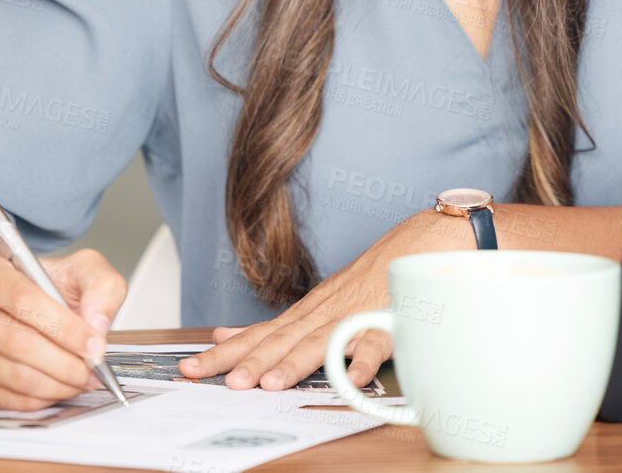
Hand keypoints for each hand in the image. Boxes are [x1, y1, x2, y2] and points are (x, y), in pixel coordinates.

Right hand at [0, 247, 126, 409]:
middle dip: (63, 362)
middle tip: (92, 369)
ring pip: (10, 375)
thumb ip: (99, 286)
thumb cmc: (37, 283)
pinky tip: (58, 388)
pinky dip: (37, 399)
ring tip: (81, 380)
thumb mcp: (75, 268)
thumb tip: (97, 325)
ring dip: (54, 384)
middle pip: (16, 343)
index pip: (23, 301)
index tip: (93, 344)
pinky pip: (2, 397)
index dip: (63, 327)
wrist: (0, 300)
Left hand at [178, 208, 473, 391]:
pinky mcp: (394, 318)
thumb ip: (279, 321)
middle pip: (283, 339)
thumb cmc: (378, 272)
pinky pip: (378, 341)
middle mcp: (327, 311)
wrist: (429, 237)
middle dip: (253, 362)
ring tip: (273, 384)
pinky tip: (352, 378)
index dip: (226, 351)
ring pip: (322, 340)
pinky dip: (364, 359)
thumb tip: (228, 332)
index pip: (259, 333)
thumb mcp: (323, 296)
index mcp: (310, 310)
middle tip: (227, 382)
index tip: (192, 367)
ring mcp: (359, 313)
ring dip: (297, 362)